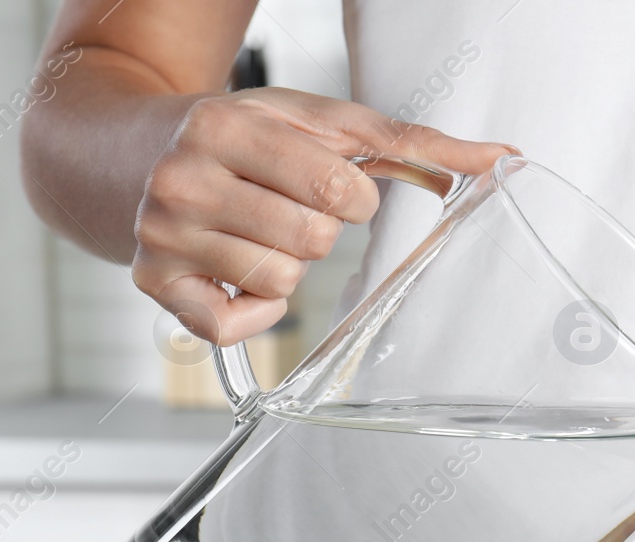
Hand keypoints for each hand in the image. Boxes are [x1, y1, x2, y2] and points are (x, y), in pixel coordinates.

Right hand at [132, 87, 513, 344]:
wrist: (130, 152)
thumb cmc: (246, 139)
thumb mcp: (319, 124)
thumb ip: (413, 143)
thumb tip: (504, 159)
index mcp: (225, 128)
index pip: (337, 191)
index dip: (353, 198)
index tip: (329, 186)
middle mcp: (183, 181)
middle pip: (312, 241)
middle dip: (318, 230)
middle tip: (285, 208)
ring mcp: (162, 236)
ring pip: (280, 282)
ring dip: (288, 266)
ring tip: (256, 231)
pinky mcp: (154, 286)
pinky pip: (238, 325)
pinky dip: (253, 309)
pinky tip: (236, 270)